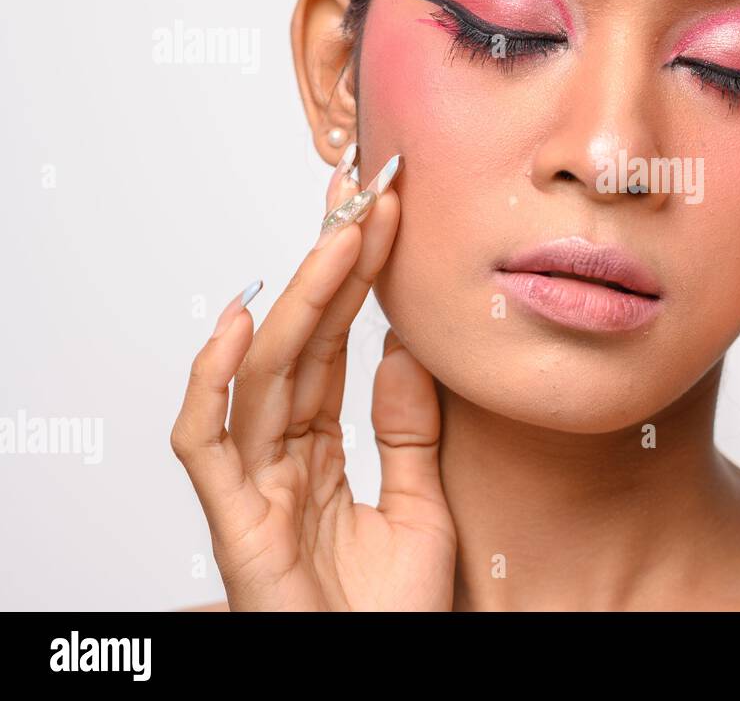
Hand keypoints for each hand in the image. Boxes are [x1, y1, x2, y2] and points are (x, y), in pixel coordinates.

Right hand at [171, 149, 456, 609]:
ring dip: (300, 300)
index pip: (334, 350)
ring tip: (336, 236)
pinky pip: (204, 441)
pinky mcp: (232, 522)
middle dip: (330, 270)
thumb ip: (408, 430)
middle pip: (300, 347)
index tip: (386, 220)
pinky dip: (212, 380)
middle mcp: (280, 460)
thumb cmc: (396, 616)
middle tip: (362, 199)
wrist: (382, 676)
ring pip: (263, 375)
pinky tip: (242, 319)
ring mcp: (252, 487)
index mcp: (320, 455)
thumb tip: (399, 349)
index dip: (356, 285)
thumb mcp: (422, 505)